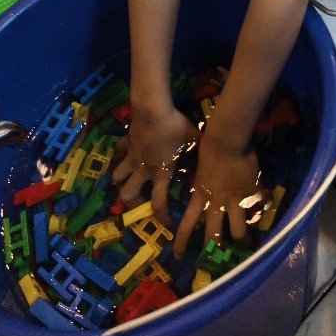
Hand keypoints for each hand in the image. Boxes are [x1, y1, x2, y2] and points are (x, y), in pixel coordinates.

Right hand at [112, 107, 197, 228]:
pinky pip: (119, 151)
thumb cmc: (175, 128)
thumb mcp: (194, 141)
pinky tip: (125, 152)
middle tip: (138, 202)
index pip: (158, 203)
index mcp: (161, 173)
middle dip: (130, 203)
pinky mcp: (126, 143)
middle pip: (127, 195)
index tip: (167, 225)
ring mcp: (132, 157)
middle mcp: (144, 169)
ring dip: (120, 180)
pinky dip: (120, 153)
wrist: (153, 110)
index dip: (162, 217)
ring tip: (126, 180)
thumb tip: (218, 157)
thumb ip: (202, 151)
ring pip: (118, 176)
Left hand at [173, 136, 269, 257]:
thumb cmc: (207, 149)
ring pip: (239, 231)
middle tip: (219, 259)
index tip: (178, 256)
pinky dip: (266, 204)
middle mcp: (217, 203)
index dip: (181, 243)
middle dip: (216, 250)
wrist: (226, 141)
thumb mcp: (198, 170)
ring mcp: (236, 200)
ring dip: (243, 240)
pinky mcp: (252, 192)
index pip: (186, 224)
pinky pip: (263, 203)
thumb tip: (199, 189)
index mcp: (200, 196)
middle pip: (214, 236)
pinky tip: (268, 203)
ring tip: (248, 244)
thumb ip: (201, 184)